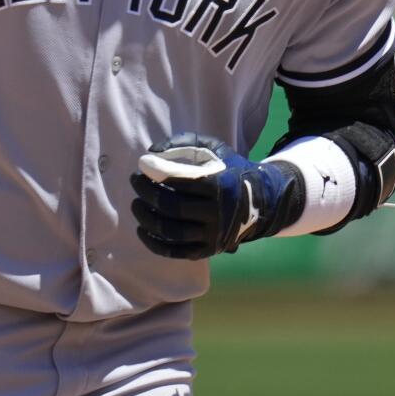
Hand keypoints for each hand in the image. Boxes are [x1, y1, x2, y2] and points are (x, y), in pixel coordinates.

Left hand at [130, 132, 301, 258]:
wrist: (260, 201)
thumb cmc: (227, 169)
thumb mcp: (212, 148)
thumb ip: (182, 143)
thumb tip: (151, 153)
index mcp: (218, 186)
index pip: (178, 180)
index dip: (154, 171)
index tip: (141, 164)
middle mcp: (217, 214)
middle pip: (170, 207)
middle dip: (146, 193)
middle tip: (135, 181)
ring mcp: (213, 235)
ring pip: (170, 231)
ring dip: (145, 217)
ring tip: (136, 203)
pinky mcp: (208, 250)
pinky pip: (175, 252)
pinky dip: (152, 243)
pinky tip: (142, 228)